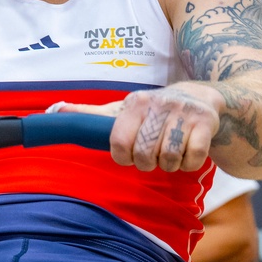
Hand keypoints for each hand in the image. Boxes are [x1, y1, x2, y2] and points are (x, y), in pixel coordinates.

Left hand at [49, 83, 220, 171]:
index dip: (123, 157)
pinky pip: (193, 158)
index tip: (129, 156)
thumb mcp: (120, 109)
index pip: (119, 141)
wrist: (199, 96)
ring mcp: (183, 113)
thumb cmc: (152, 110)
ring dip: (169, 165)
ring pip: (169, 157)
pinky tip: (187, 154)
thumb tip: (55, 110)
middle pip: (145, 153)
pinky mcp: (206, 122)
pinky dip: (189, 164)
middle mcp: (158, 104)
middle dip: (147, 163)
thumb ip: (89, 113)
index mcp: (134, 102)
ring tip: (168, 154)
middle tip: (151, 158)